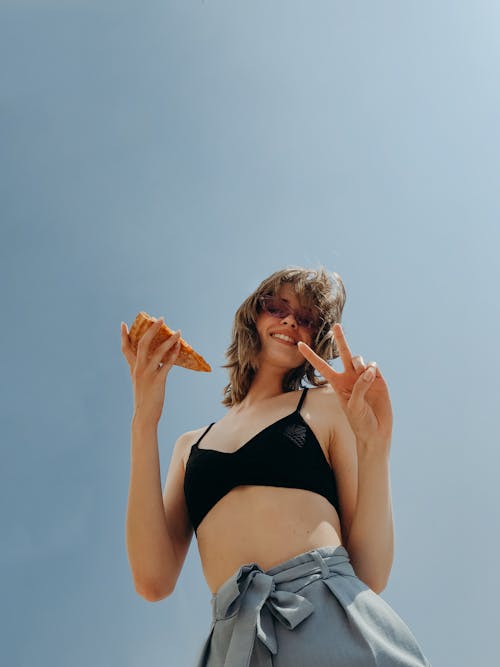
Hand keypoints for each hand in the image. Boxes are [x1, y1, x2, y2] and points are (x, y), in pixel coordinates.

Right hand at [120, 317, 180, 425]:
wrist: (144, 416)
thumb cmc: (145, 399)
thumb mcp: (141, 382)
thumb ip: (145, 370)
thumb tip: (157, 359)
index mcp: (133, 368)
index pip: (126, 349)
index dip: (123, 336)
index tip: (123, 324)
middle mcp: (138, 368)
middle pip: (142, 343)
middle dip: (151, 330)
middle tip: (160, 319)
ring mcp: (147, 374)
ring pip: (157, 351)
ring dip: (169, 340)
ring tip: (178, 332)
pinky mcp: (157, 380)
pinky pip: (167, 364)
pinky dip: (174, 354)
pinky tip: (180, 347)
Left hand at [297, 323, 392, 452]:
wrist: (376, 431)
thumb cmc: (360, 422)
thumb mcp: (353, 406)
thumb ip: (358, 387)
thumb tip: (369, 370)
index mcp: (337, 384)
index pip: (321, 366)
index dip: (310, 355)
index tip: (299, 344)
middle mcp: (349, 377)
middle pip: (343, 354)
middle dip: (340, 339)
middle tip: (336, 325)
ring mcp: (363, 376)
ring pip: (358, 359)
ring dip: (358, 361)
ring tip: (362, 371)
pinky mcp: (378, 379)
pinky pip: (373, 366)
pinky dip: (372, 368)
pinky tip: (372, 375)